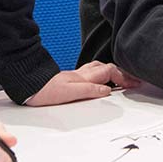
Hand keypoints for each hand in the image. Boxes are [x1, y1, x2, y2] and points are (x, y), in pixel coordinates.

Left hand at [24, 60, 139, 105]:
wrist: (27, 86)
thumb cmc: (44, 91)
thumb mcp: (69, 93)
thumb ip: (89, 90)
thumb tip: (107, 90)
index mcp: (83, 77)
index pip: (109, 72)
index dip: (123, 77)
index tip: (134, 83)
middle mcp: (81, 74)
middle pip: (106, 68)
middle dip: (121, 73)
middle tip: (133, 80)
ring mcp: (75, 76)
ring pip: (98, 69)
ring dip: (112, 71)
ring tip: (121, 77)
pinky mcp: (69, 80)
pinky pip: (91, 73)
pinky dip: (100, 74)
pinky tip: (99, 79)